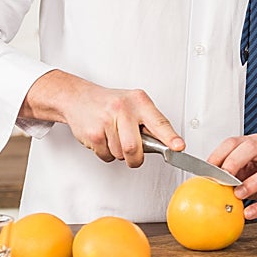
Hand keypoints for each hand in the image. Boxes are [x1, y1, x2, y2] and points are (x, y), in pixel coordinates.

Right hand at [20, 70, 183, 166]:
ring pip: (120, 154)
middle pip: (134, 147)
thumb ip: (149, 122)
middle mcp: (124, 109)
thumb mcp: (134, 104)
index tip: (178, 147)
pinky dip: (106, 153)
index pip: (159, 122)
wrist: (78, 98)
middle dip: (135, 158)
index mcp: (139, 101)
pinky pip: (106, 156)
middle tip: (134, 156)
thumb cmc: (110, 103)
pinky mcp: (93, 133)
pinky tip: (104, 138)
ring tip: (114, 137)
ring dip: (119, 153)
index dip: (170, 137)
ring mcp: (107, 121)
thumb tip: (166, 144)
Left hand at [208, 135, 256, 219]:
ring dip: (251, 183)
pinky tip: (250, 213)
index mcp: (256, 143)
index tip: (207, 170)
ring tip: (238, 195)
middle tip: (223, 177)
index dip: (219, 154)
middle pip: (252, 147)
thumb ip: (231, 170)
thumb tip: (204, 182)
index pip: (235, 141)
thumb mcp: (248, 167)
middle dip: (235, 161)